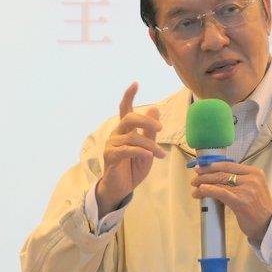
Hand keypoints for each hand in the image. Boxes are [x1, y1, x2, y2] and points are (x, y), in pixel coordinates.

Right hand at [96, 82, 164, 215]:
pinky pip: (127, 149)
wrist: (122, 187)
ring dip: (150, 146)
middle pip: (129, 118)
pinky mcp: (110, 156)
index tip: (136, 83)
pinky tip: (149, 156)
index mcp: (125, 130)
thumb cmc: (134, 166)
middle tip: (160, 129)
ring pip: (133, 137)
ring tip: (161, 155)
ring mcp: (111, 145)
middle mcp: (116, 134)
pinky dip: (140, 152)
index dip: (129, 95)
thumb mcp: (148, 148)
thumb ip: (150, 131)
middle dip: (146, 121)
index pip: (125, 108)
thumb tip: (155, 108)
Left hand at [191, 162, 271, 245]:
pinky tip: (200, 191)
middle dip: (205, 175)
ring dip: (203, 183)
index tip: (201, 167)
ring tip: (195, 187)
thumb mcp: (253, 187)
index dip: (212, 165)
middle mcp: (251, 178)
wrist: (267, 225)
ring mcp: (246, 189)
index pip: (229, 165)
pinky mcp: (240, 201)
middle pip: (222, 172)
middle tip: (195, 178)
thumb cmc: (257, 207)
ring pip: (219, 181)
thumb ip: (239, 180)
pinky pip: (220, 192)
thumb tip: (216, 176)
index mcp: (254, 172)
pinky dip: (208, 190)